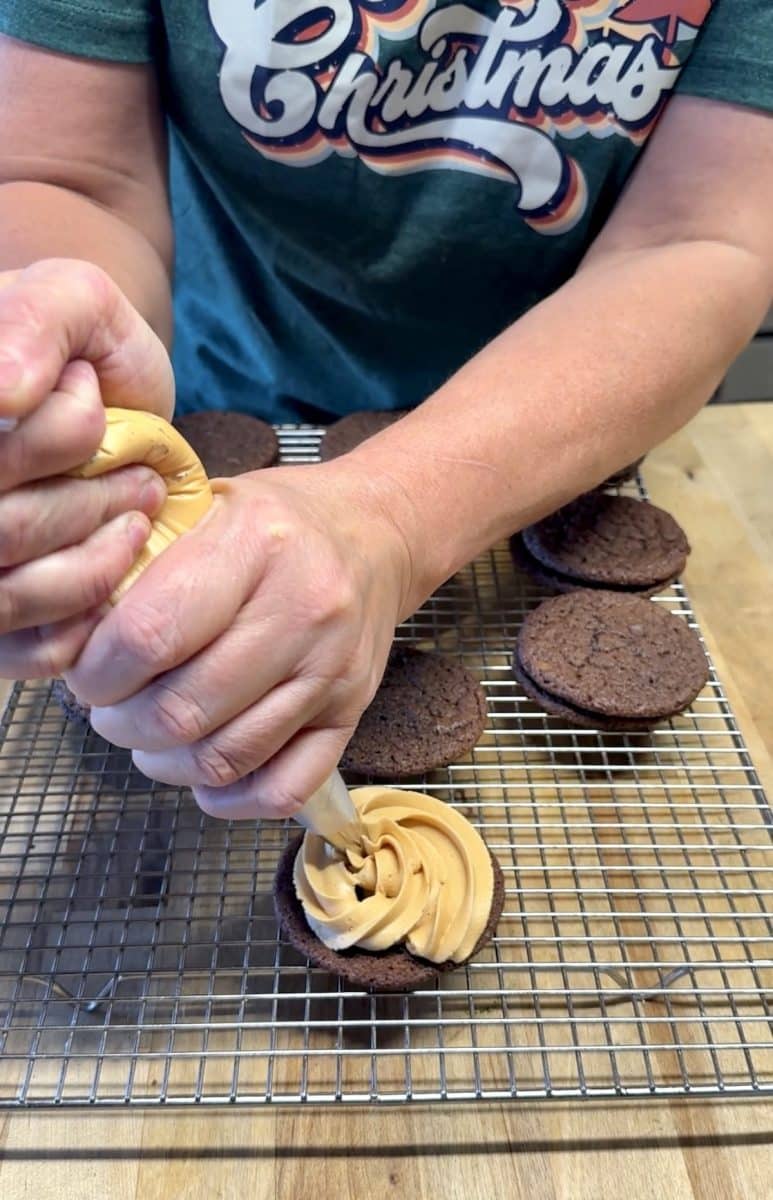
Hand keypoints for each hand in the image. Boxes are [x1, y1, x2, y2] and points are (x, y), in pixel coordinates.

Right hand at [0, 259, 173, 677]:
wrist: (105, 393)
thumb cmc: (81, 345)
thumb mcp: (70, 299)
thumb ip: (35, 319)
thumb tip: (4, 392)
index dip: (60, 433)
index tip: (91, 392)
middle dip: (86, 500)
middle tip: (140, 475)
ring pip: (10, 594)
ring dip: (97, 552)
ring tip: (139, 506)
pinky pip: (36, 647)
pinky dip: (92, 605)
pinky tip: (120, 555)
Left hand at [65, 462, 415, 819]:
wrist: (378, 535)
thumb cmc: (280, 523)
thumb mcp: (209, 506)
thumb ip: (146, 564)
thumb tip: (78, 640)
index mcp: (257, 545)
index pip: (151, 635)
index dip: (99, 672)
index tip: (88, 676)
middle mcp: (303, 609)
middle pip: (183, 709)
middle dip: (124, 724)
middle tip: (111, 710)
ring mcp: (332, 669)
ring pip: (226, 757)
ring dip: (167, 763)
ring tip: (151, 738)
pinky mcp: (352, 712)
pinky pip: (284, 789)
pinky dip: (231, 798)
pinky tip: (205, 773)